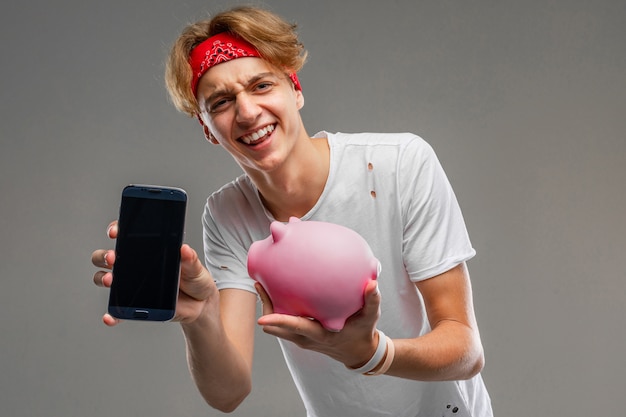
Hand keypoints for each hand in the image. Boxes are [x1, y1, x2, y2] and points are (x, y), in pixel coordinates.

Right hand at [91, 221, 218, 325]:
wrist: (201, 305)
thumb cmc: (195, 281)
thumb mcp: (196, 268)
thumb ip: (190, 260)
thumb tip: (184, 249)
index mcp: (149, 252)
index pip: (126, 236)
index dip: (117, 230)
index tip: (116, 232)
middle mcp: (136, 267)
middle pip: (108, 257)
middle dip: (104, 256)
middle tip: (113, 257)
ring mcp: (133, 286)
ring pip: (106, 279)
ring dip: (103, 278)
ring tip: (111, 281)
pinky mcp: (136, 306)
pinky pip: (118, 311)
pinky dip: (112, 314)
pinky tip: (109, 316)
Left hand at [256, 280, 381, 367]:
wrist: (359, 353)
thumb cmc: (364, 332)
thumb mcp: (371, 317)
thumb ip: (372, 300)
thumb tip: (372, 284)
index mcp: (320, 334)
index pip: (294, 328)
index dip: (277, 322)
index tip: (261, 317)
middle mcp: (306, 339)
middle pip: (275, 329)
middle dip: (264, 309)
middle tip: (259, 283)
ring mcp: (301, 338)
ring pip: (275, 327)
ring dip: (267, 308)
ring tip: (263, 283)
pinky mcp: (300, 335)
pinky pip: (281, 323)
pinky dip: (276, 310)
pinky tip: (278, 289)